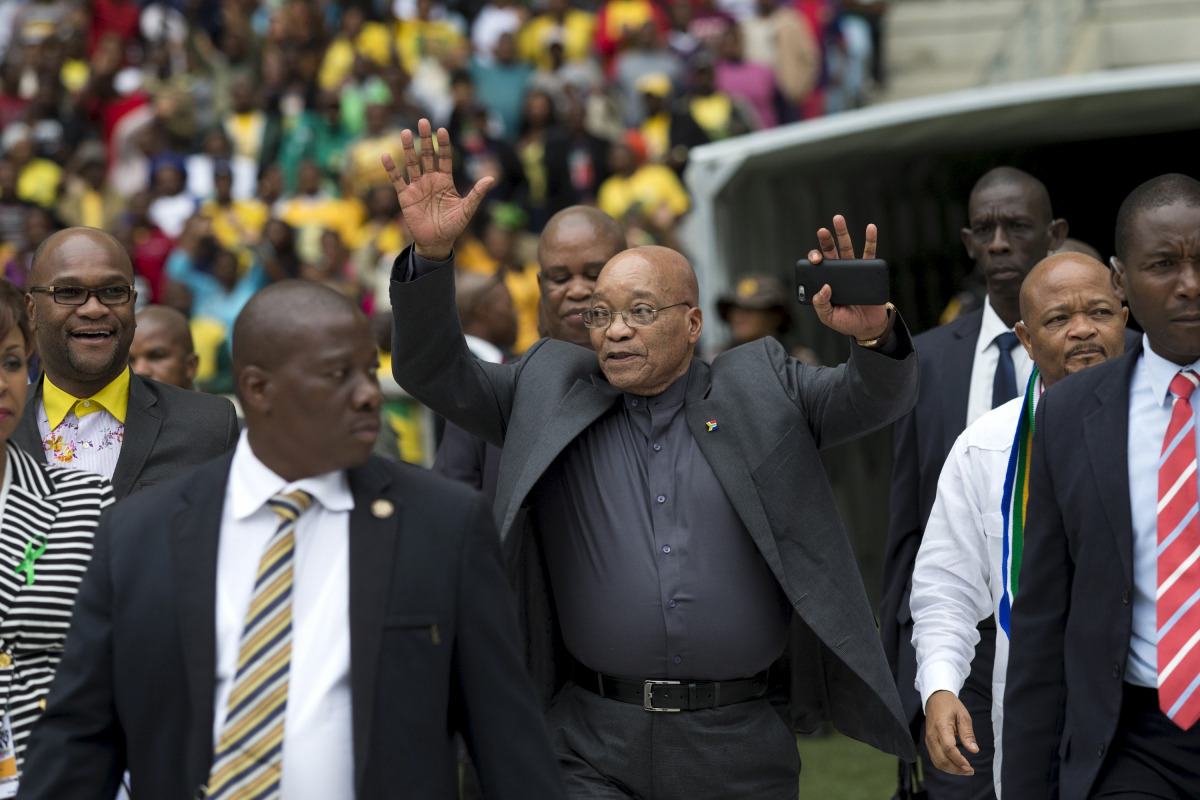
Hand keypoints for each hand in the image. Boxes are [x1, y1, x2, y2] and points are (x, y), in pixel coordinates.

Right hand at [381, 119, 492, 261]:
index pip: (444, 158)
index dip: (442, 145)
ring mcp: (417, 187)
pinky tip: (386, 156)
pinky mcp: (405, 196)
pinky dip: (391, 169)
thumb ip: (477, 194)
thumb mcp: (467, 210)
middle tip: (423, 121)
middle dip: (425, 139)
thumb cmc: (453, 226)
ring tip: (406, 132)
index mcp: (445, 180)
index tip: (442, 130)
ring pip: (412, 164)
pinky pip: (397, 180)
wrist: (437, 242)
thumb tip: (492, 179)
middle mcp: (430, 180)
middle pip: (427, 156)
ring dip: (408, 149)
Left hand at [808, 214, 888, 340]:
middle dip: (825, 240)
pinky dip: (870, 240)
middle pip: (830, 252)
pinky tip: (870, 228)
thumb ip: (821, 305)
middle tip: (822, 231)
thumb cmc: (846, 322)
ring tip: (838, 219)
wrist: (868, 327)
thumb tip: (824, 287)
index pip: (817, 266)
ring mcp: (853, 270)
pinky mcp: (869, 272)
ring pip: (847, 248)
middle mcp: (837, 273)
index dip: (814, 259)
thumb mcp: (828, 317)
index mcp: (825, 282)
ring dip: (843, 233)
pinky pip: (869, 254)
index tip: (815, 259)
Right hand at [924, 690, 977, 775]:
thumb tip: (974, 750)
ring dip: (951, 770)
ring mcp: (928, 740)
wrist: (935, 698)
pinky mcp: (929, 743)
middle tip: (970, 771)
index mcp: (941, 727)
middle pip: (941, 759)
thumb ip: (968, 733)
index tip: (970, 766)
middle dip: (956, 769)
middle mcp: (932, 735)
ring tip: (965, 770)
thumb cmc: (950, 706)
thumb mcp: (963, 715)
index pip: (948, 748)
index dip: (959, 760)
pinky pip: (935, 759)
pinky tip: (956, 765)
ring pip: (937, 762)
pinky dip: (946, 766)